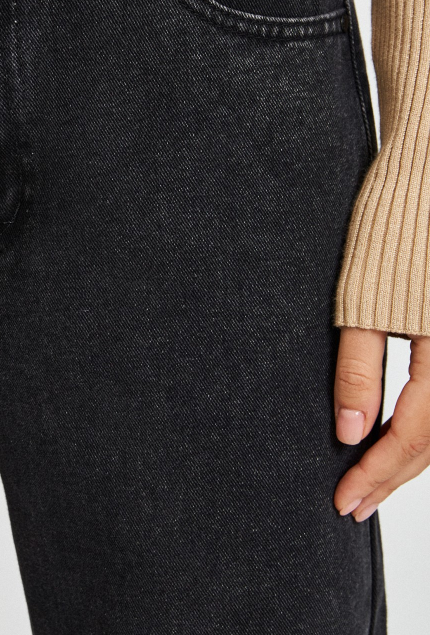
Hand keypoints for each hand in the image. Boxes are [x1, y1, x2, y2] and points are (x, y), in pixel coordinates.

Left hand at [333, 327, 429, 521]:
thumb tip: (349, 431)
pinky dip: (415, 439)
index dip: (374, 473)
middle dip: (387, 480)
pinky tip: (391, 446)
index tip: (343, 499)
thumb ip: (358, 370)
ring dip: (403, 464)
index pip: (409, 437)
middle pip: (427, 445)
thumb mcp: (364, 313)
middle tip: (352, 506)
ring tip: (370, 489)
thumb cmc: (393, 258)